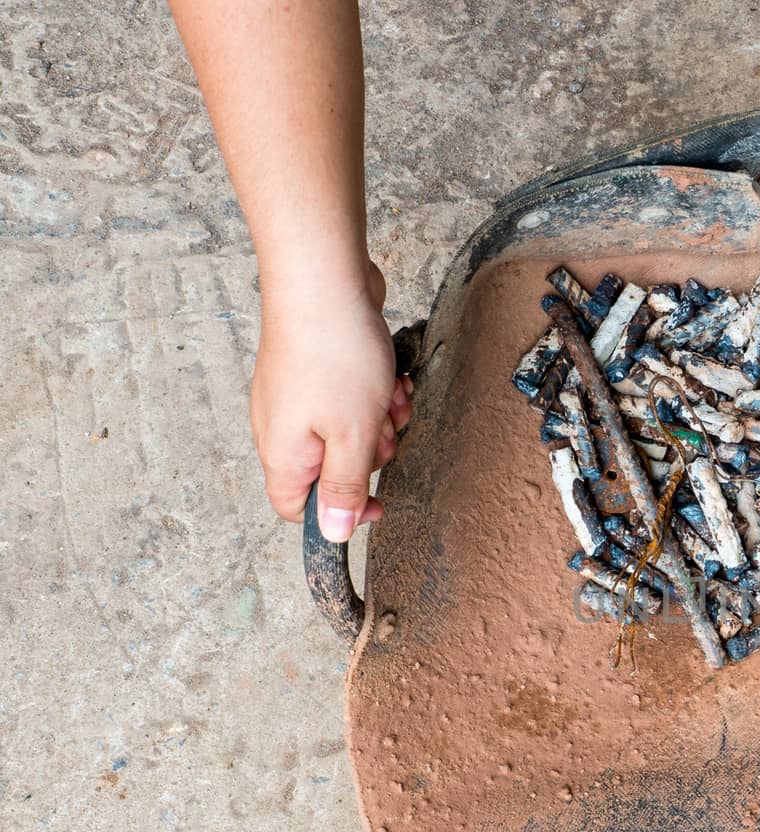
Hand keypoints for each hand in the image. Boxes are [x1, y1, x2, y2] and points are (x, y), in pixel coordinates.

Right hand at [249, 261, 410, 540]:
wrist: (322, 279)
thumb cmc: (334, 357)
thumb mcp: (352, 436)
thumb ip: (345, 488)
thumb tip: (335, 533)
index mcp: (282, 454)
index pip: (297, 509)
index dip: (338, 513)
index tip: (376, 501)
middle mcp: (281, 427)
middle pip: (333, 469)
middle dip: (371, 454)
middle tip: (385, 429)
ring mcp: (297, 396)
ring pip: (350, 430)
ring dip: (380, 419)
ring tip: (389, 394)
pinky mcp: (317, 369)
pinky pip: (352, 397)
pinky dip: (375, 391)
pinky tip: (388, 373)